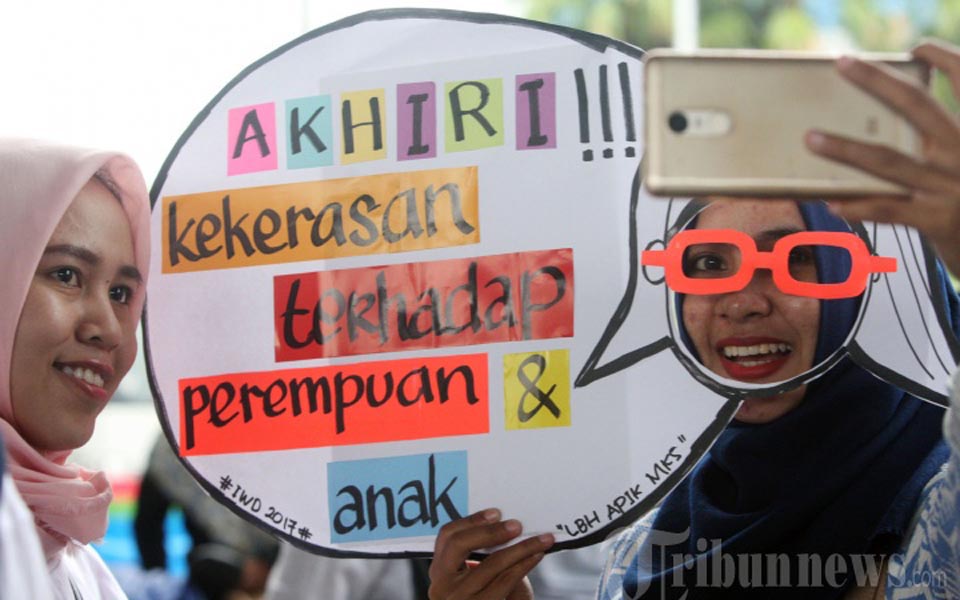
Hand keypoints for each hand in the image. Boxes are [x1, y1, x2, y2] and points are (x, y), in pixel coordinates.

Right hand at [428, 508, 554, 599]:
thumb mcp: (474, 580)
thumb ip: (482, 557)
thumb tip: (507, 527)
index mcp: (439, 573)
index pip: (446, 536)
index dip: (471, 520)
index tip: (495, 513)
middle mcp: (442, 586)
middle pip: (459, 545)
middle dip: (490, 531)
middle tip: (516, 525)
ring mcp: (459, 599)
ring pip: (491, 563)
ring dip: (521, 548)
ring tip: (540, 540)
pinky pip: (506, 580)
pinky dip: (524, 565)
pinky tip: (535, 556)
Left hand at [805, 39, 959, 276]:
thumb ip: (943, 142)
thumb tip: (890, 129)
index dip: (945, 59)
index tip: (918, 48)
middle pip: (918, 106)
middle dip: (879, 82)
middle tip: (845, 64)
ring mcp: (951, 186)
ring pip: (890, 160)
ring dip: (847, 149)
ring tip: (812, 138)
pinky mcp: (938, 219)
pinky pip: (890, 209)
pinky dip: (859, 206)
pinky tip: (833, 203)